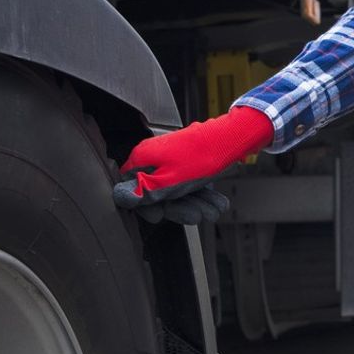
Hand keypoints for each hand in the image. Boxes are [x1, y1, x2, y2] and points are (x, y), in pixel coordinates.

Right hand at [112, 106, 273, 222]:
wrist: (232, 137)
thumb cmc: (201, 155)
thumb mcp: (168, 181)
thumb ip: (144, 191)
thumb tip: (120, 198)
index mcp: (144, 158)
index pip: (133, 189)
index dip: (146, 206)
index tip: (159, 216)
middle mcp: (155, 158)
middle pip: (160, 192)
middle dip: (181, 208)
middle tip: (197, 216)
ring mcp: (173, 159)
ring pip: (179, 190)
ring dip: (196, 204)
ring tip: (213, 211)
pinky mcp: (189, 162)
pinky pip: (191, 183)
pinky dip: (203, 194)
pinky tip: (217, 203)